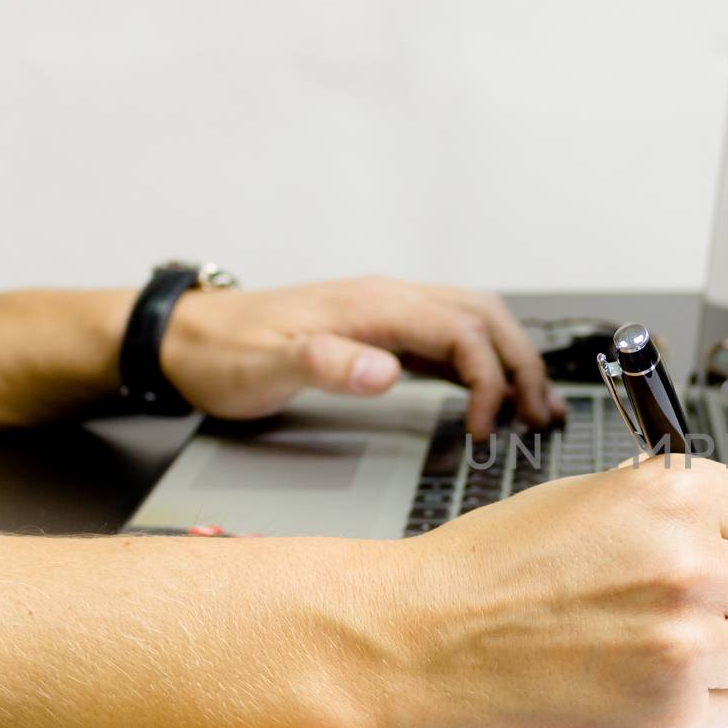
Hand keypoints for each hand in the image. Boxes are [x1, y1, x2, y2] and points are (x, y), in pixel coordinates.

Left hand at [160, 277, 561, 437]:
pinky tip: (493, 395)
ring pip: (475, 323)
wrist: (186, 337)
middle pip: (484, 319)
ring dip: (511, 361)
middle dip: (522, 365)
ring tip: (537, 406)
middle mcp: (389, 300)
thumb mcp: (267, 364)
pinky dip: (483, 366)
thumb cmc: (223, 351)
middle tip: (541, 415)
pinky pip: (450, 340)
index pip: (460, 331)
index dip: (488, 378)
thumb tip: (387, 370)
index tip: (485, 428)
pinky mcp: (382, 334)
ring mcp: (388, 315)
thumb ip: (329, 363)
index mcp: (373, 304)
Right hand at [358, 457, 727, 727]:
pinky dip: (690, 704)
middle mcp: (690, 565)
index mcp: (674, 495)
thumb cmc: (482, 571)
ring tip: (649, 647)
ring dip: (725, 654)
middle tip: (692, 609)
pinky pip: (726, 708)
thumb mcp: (587, 498)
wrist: (409, 643)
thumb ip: (672, 507)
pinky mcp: (669, 715)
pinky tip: (628, 684)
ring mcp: (683, 644)